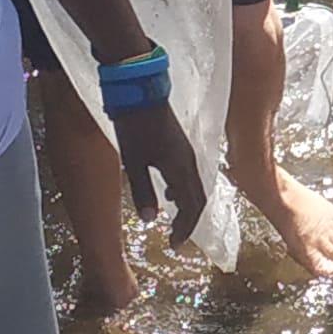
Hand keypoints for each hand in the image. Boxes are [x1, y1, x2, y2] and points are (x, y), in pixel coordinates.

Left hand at [115, 91, 211, 244]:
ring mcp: (186, 152)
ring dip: (187, 205)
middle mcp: (189, 161)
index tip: (174, 244)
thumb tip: (150, 220)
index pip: (192, 206)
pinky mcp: (180, 145)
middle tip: (176, 237)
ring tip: (173, 217)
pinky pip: (189, 174)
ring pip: (195, 186)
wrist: (139, 90)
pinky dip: (183, 189)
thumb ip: (143, 192)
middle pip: (198, 198)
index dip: (185, 228)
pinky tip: (169, 191)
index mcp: (180, 167)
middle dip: (189, 220)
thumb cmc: (134, 125)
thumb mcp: (134, 162)